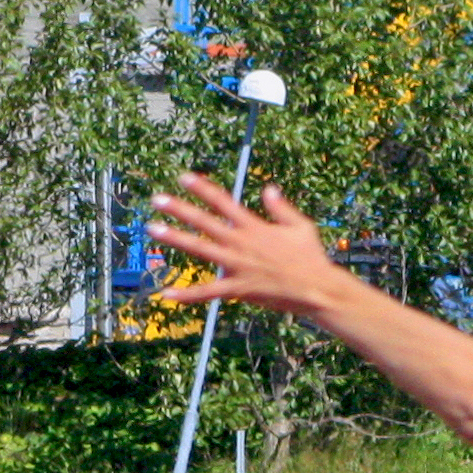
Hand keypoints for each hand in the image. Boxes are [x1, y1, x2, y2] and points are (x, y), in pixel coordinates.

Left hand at [146, 173, 354, 316]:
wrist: (319, 289)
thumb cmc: (312, 257)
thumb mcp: (301, 226)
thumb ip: (281, 207)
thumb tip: (268, 188)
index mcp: (255, 226)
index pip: (223, 202)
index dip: (202, 188)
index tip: (183, 177)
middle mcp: (241, 242)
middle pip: (204, 222)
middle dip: (179, 208)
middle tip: (157, 199)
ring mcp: (237, 265)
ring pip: (200, 249)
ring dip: (175, 238)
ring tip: (153, 228)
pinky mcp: (239, 287)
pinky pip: (209, 292)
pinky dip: (188, 295)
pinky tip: (166, 294)